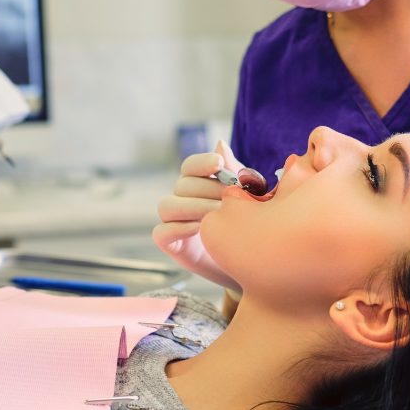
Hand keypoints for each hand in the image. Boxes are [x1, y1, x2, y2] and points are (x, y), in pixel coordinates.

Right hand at [153, 140, 242, 292]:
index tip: (219, 164)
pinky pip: (161, 232)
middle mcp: (182, 198)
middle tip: (231, 199)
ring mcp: (173, 221)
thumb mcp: (247, 198)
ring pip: (167, 205)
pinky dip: (178, 228)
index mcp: (199, 183)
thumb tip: (220, 144)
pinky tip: (201, 229)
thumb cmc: (248, 227)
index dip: (202, 162)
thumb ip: (235, 173)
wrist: (248, 265)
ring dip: (193, 207)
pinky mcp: (170, 243)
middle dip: (208, 189)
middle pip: (183, 185)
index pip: (190, 166)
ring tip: (218, 214)